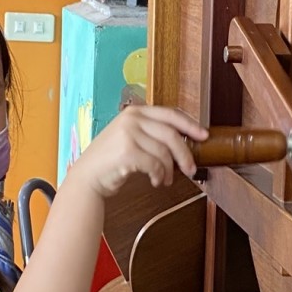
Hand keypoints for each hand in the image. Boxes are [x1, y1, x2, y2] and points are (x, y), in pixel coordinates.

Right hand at [71, 105, 204, 199]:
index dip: (190, 124)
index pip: (171, 114)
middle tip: (191, 169)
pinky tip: (154, 180)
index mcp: (135, 111)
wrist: (87, 176)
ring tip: (165, 179)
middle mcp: (132, 119)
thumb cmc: (111, 160)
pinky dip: (159, 176)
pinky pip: (155, 165)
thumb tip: (185, 143)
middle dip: (185, 155)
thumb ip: (153, 134)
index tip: (204, 135)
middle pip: (172, 134)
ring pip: (164, 153)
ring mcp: (128, 133)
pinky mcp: (127, 151)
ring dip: (169, 170)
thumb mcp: (131, 137)